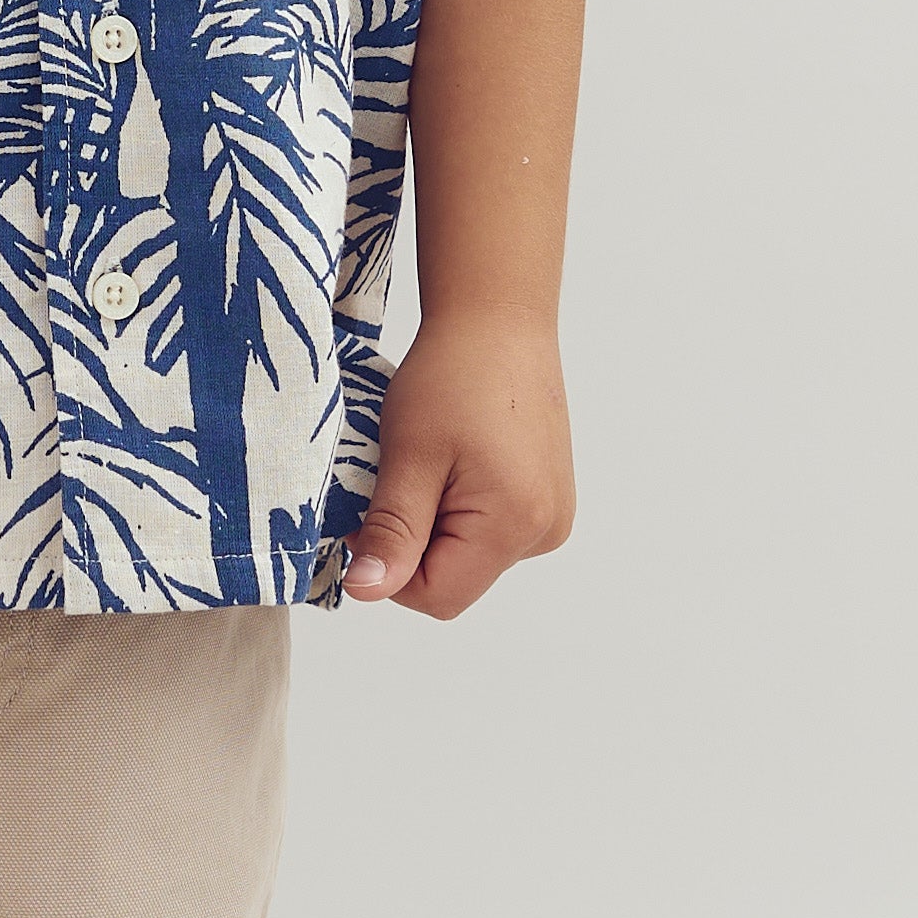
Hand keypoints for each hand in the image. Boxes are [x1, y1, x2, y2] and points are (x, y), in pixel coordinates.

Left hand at [343, 305, 576, 614]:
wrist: (498, 320)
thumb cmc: (453, 375)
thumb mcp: (409, 456)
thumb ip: (392, 532)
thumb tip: (365, 592)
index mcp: (517, 525)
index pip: (436, 596)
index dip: (390, 565)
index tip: (374, 508)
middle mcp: (546, 531)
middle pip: (455, 579)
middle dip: (414, 542)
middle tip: (405, 475)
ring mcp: (552, 517)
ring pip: (468, 557)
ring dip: (435, 524)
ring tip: (435, 461)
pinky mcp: (547, 500)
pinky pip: (488, 532)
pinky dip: (458, 510)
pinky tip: (457, 461)